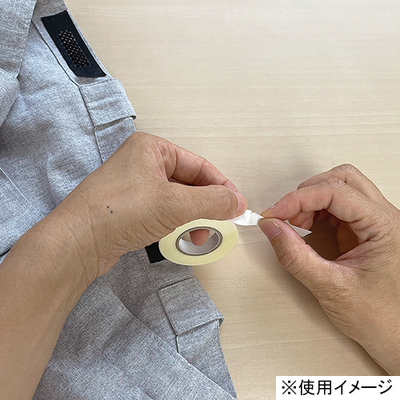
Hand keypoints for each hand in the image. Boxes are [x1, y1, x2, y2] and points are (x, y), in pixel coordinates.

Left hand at [57, 132, 246, 276]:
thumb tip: (237, 202)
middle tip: (219, 224)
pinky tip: (179, 235)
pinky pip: (162, 211)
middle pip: (188, 183)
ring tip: (197, 235)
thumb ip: (211, 201)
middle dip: (205, 205)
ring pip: (176, 199)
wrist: (78, 242)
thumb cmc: (119, 212)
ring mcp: (134, 186)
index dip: (221, 186)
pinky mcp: (129, 208)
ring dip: (191, 217)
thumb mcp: (174, 204)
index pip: (199, 165)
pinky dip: (175, 223)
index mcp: (152, 149)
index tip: (236, 206)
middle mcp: (142, 163)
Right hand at [258, 164, 399, 374]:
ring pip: (338, 188)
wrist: (395, 335)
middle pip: (341, 179)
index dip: (299, 199)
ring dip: (310, 201)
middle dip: (307, 193)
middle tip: (285, 215)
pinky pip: (336, 207)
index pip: (336, 192)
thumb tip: (271, 227)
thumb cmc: (378, 317)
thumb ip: (295, 256)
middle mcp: (383, 218)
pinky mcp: (362, 230)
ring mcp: (373, 222)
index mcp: (384, 227)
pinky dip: (314, 211)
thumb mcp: (330, 287)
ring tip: (294, 224)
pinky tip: (305, 228)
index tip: (274, 213)